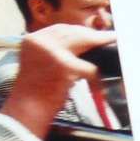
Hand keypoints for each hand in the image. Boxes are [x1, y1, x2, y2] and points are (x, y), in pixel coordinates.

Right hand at [0, 24, 114, 140]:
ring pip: (85, 41)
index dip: (78, 31)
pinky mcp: (66, 66)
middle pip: (74, 32)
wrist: (26, 111)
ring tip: (113, 43)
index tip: (91, 34)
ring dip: (101, 44)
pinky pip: (90, 68)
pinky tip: (100, 87)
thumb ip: (52, 50)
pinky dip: (96, 78)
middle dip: (92, 36)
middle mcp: (40, 42)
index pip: (60, 29)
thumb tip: (80, 43)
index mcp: (31, 40)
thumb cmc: (32, 91)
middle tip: (108, 38)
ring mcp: (53, 52)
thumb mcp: (37, 63)